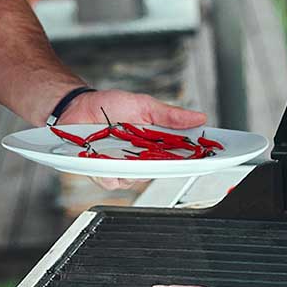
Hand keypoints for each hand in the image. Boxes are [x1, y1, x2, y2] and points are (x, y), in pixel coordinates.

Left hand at [60, 90, 207, 190]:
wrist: (77, 106)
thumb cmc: (109, 106)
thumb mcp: (143, 105)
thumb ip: (169, 115)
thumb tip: (199, 117)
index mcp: (154, 144)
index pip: (180, 156)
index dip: (195, 159)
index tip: (209, 157)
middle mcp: (140, 159)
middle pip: (160, 172)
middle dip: (164, 166)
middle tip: (165, 155)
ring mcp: (121, 167)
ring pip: (135, 179)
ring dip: (132, 168)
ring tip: (127, 153)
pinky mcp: (101, 172)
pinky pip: (111, 180)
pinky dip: (110, 172)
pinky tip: (106, 161)